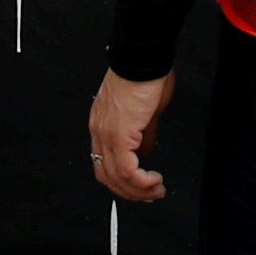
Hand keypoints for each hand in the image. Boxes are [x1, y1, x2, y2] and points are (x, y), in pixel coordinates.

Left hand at [89, 69, 172, 205]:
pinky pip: (126, 169)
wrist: (142, 59)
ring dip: (138, 190)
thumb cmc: (144, 75)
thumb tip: (145, 150)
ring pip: (116, 177)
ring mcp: (106, 134)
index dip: (121, 180)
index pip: (104, 163)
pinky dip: (140, 181)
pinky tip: (153, 181)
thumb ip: (144, 134)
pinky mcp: (118, 135)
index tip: (139, 187)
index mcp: (103, 125)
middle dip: (130, 192)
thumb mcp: (146, 111)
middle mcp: (99, 131)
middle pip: (106, 176)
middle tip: (150, 196)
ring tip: (155, 191)